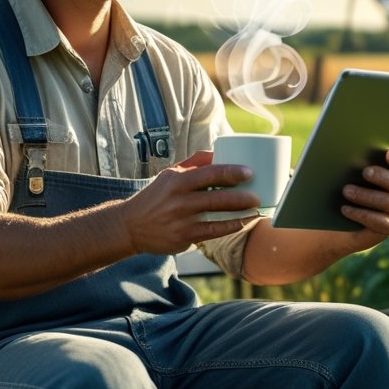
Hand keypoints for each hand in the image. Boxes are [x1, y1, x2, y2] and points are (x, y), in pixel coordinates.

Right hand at [121, 151, 260, 255]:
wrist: (130, 226)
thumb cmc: (155, 197)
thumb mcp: (169, 174)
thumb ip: (193, 162)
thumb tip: (218, 152)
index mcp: (177, 179)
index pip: (210, 172)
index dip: (232, 172)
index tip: (249, 172)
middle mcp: (179, 199)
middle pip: (217, 196)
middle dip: (242, 196)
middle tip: (258, 195)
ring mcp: (182, 220)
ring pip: (218, 216)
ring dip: (241, 213)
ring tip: (257, 209)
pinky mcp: (184, 237)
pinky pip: (214, 231)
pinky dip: (232, 226)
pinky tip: (244, 222)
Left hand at [339, 147, 388, 249]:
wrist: (331, 221)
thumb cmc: (337, 189)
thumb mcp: (341, 174)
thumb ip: (349, 162)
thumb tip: (344, 152)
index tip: (387, 154)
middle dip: (382, 177)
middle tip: (365, 172)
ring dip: (367, 196)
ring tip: (346, 191)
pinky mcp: (384, 228)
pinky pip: (381, 222)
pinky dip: (362, 214)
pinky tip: (345, 209)